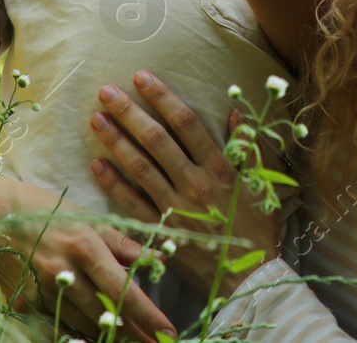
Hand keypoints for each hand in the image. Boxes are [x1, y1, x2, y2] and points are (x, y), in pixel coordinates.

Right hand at [0, 175, 175, 341]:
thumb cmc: (46, 210)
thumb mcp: (88, 218)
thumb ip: (124, 243)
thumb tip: (160, 257)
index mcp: (85, 246)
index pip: (123, 290)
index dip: (148, 316)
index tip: (169, 332)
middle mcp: (64, 272)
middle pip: (106, 316)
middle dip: (133, 334)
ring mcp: (41, 292)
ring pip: (83, 326)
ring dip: (108, 336)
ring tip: (131, 341)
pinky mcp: (23, 304)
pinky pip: (57, 326)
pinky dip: (77, 332)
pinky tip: (94, 336)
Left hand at [90, 72, 281, 297]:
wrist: (248, 278)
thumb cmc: (258, 228)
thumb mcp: (260, 182)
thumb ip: (248, 145)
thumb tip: (236, 110)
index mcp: (220, 168)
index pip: (186, 123)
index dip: (162, 97)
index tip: (141, 77)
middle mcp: (195, 183)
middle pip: (156, 140)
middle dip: (130, 112)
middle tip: (106, 90)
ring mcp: (175, 208)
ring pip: (140, 167)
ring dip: (116, 141)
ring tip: (96, 118)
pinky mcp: (161, 232)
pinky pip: (132, 204)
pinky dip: (113, 184)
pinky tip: (97, 163)